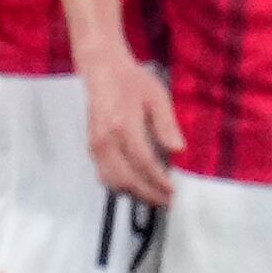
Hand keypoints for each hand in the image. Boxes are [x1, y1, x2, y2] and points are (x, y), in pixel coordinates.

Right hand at [80, 54, 182, 209]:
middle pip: (125, 179)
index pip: (143, 163)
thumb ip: (167, 125)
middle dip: (148, 194)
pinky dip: (120, 186)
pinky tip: (137, 187)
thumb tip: (179, 150)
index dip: (159, 181)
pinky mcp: (92, 146)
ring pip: (111, 181)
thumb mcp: (157, 97)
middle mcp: (105, 140)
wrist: (102, 70)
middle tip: (168, 202)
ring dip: (133, 194)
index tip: (174, 191)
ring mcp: (95, 145)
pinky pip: (103, 174)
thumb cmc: (132, 81)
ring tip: (155, 198)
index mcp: (123, 126)